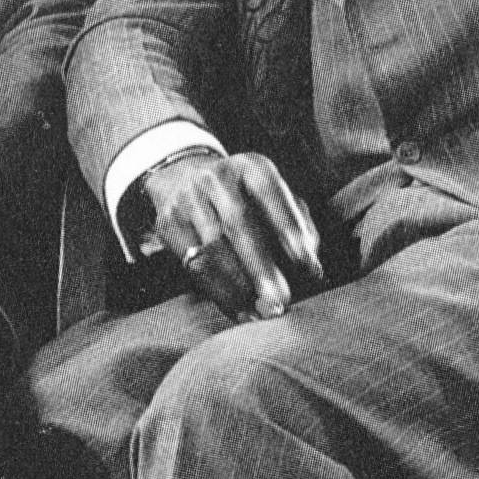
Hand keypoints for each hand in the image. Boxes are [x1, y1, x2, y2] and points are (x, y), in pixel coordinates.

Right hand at [139, 149, 321, 322]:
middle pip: (238, 222)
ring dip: (238, 285)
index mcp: (250, 166)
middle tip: (281, 299)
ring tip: (261, 311)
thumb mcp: (272, 196)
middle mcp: (217, 178)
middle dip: (261, 265)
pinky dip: (218, 291)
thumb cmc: (243, 196)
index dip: (288, 227)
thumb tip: (310, 267)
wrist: (183, 177)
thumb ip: (297, 224)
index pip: (270, 193)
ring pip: (212, 248)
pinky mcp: (168, 224)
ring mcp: (188, 199)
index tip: (306, 261)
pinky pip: (193, 264)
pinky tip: (238, 309)